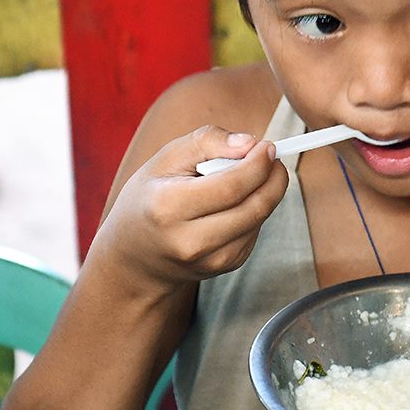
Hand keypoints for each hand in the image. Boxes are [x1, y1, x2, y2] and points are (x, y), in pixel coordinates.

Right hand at [90, 125, 288, 292]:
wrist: (135, 255)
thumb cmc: (150, 198)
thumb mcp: (165, 159)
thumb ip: (206, 142)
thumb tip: (249, 143)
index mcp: (168, 208)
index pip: (230, 187)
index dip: (258, 164)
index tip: (268, 146)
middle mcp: (190, 241)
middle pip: (253, 207)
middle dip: (273, 178)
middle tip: (272, 158)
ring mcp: (209, 260)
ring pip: (259, 220)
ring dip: (266, 193)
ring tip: (249, 176)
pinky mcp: (225, 267)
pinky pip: (254, 232)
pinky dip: (254, 212)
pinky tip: (235, 204)